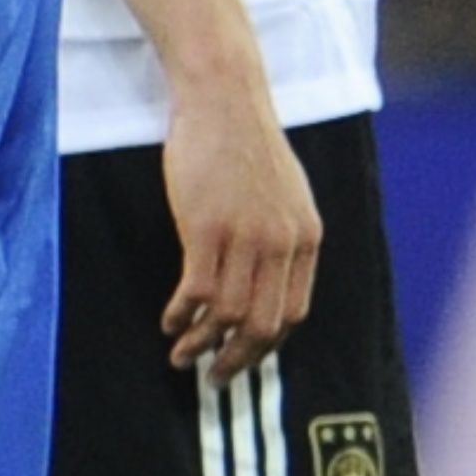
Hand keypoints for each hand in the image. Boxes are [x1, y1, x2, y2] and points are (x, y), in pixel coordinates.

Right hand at [159, 80, 321, 381]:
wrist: (222, 99)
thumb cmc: (243, 141)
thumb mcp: (283, 193)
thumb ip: (281, 236)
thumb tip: (265, 278)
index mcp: (306, 239)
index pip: (293, 313)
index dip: (265, 343)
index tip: (242, 356)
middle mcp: (282, 245)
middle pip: (262, 324)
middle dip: (237, 359)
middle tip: (215, 377)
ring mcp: (245, 237)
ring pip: (226, 314)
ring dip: (202, 343)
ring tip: (182, 355)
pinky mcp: (205, 228)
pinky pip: (195, 291)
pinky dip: (181, 315)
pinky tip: (169, 320)